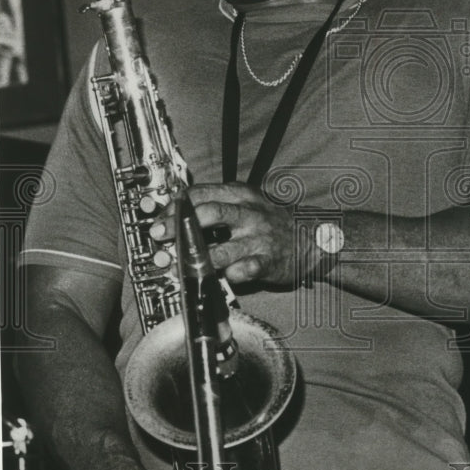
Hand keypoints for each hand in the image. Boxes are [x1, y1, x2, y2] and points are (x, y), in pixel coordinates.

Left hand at [151, 182, 319, 286]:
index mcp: (241, 196)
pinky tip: (219, 275)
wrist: (310, 238)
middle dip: (180, 226)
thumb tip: (176, 212)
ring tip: (178, 266)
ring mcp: (259, 239)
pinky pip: (245, 270)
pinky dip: (230, 274)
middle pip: (210, 214)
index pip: (202, 194)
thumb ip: (216, 205)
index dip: (175, 206)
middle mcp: (249, 215)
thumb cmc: (271, 222)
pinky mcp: (267, 262)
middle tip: (162, 237)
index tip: (159, 219)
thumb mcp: (247, 203)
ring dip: (196, 259)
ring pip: (223, 248)